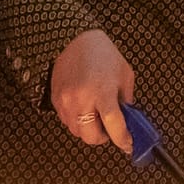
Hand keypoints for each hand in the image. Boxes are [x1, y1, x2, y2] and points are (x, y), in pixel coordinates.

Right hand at [50, 29, 135, 152]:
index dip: (122, 139)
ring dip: (89, 129)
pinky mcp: (56, 100)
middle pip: (91, 136)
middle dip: (103, 137)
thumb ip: (126, 100)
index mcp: (103, 91)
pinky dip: (77, 120)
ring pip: (78, 132)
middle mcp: (82, 99)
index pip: (113, 125)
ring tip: (97, 115)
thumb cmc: (104, 54)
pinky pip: (67, 121)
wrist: (76, 39)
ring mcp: (66, 101)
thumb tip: (128, 121)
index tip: (128, 144)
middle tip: (110, 130)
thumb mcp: (124, 75)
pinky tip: (84, 107)